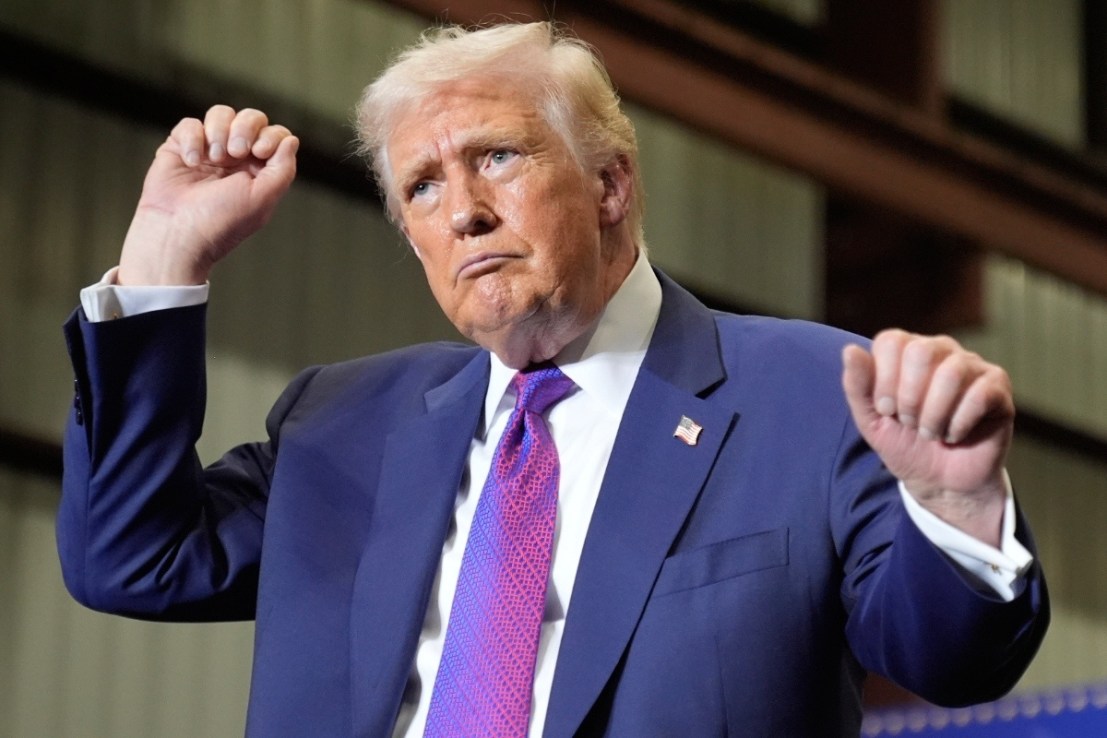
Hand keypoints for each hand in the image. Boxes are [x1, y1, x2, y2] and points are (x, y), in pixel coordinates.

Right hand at [118, 105, 298, 284]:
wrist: (176, 234)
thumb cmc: (221, 222)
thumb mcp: (262, 198)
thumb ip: (283, 169)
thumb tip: (291, 139)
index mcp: (259, 171)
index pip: (275, 135)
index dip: (270, 136)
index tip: (259, 153)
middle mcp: (236, 159)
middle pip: (251, 118)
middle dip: (245, 127)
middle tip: (235, 152)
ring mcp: (208, 151)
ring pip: (221, 114)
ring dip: (219, 130)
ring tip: (213, 158)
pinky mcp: (180, 148)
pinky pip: (190, 124)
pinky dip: (192, 139)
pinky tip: (191, 162)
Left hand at [841, 329, 1013, 545]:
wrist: (939, 482)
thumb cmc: (904, 444)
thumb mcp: (871, 420)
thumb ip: (857, 385)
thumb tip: (850, 350)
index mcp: (907, 351)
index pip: (891, 341)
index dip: (884, 380)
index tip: (887, 410)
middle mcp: (941, 349)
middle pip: (920, 352)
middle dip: (909, 398)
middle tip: (910, 423)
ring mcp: (972, 366)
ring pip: (952, 372)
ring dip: (934, 414)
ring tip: (931, 433)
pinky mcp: (998, 387)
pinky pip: (979, 395)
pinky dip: (959, 424)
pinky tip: (955, 435)